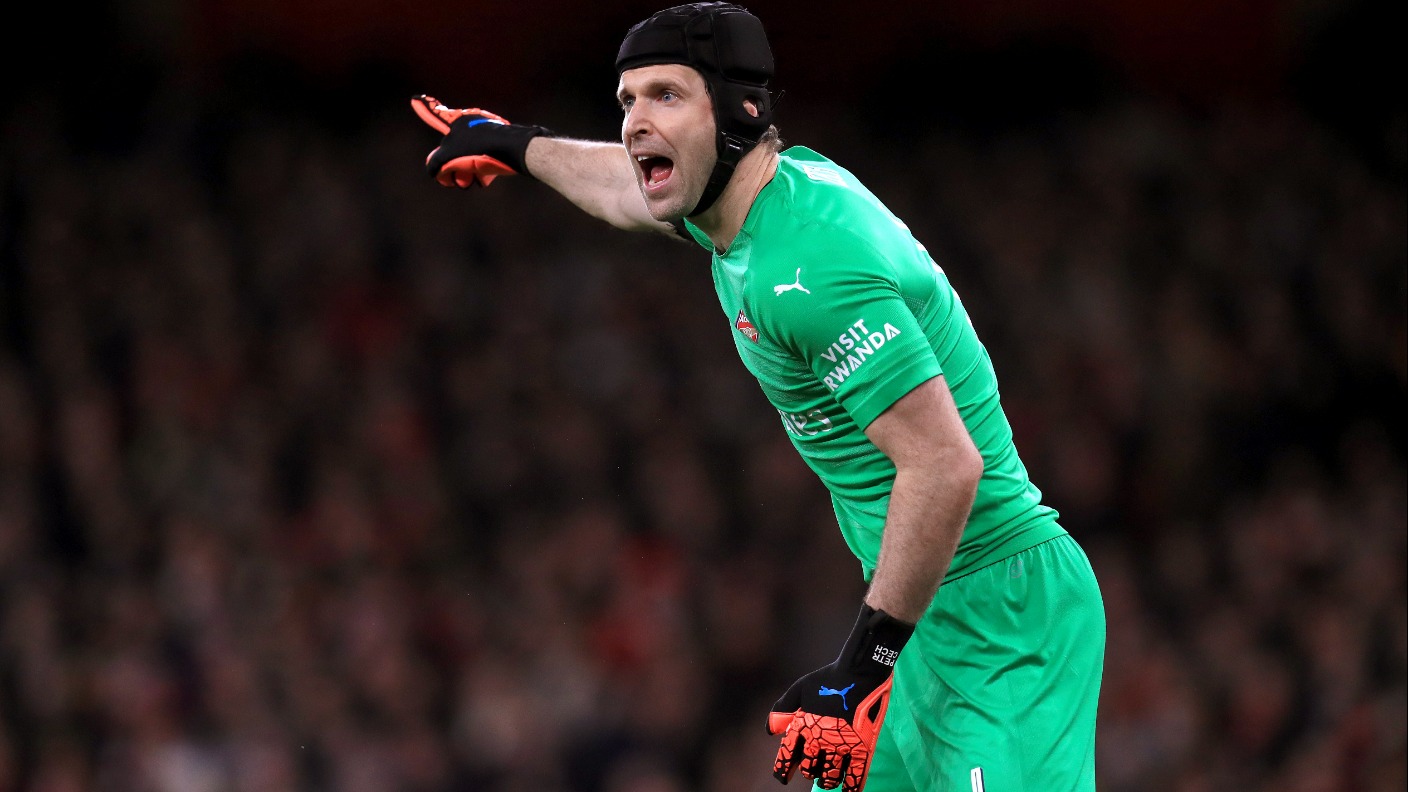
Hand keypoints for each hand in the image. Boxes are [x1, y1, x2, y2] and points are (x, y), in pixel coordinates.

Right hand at [410, 95, 550, 187]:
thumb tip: (433, 170)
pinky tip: (485, 177)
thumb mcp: (448, 158)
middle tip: (455, 179)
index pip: (435, 114)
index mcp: (456, 121)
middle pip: (454, 148)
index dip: (425, 107)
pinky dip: (483, 171)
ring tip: (471, 179)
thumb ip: (435, 164)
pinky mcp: (499, 142)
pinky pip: (486, 160)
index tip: (416, 98)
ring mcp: (485, 131)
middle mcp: (470, 123)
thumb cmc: (477, 148)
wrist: (511, 149)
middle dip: (453, 165)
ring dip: (467, 171)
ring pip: (470, 156)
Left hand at [767, 603, 914, 790]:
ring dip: (828, 780)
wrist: (860, 670)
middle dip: (810, 772)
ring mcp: (842, 744)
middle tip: (814, 768)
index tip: (783, 777)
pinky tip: (848, 790)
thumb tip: (770, 731)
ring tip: (828, 778)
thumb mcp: (800, 688)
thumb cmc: (829, 678)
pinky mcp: (862, 746)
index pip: (787, 756)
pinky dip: (850, 787)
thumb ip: (782, 709)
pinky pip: (855, 775)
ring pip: (831, 777)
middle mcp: (820, 738)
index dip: (782, 770)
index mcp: (803, 725)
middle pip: (810, 770)